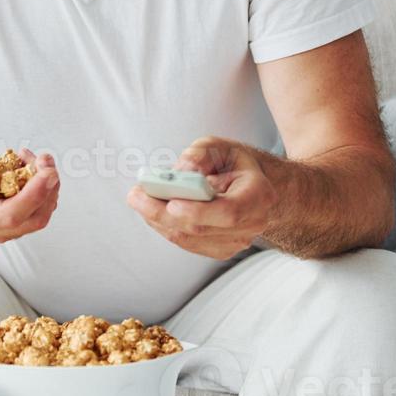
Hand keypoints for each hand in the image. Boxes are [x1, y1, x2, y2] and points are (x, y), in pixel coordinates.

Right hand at [0, 136, 59, 244]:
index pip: (10, 216)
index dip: (34, 196)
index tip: (46, 173)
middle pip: (31, 219)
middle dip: (47, 189)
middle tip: (45, 160)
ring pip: (38, 214)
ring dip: (46, 185)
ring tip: (33, 158)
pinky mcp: (11, 219)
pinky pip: (36, 208)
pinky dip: (42, 186)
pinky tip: (29, 166)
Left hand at [126, 135, 276, 260]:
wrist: (252, 186)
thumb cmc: (234, 163)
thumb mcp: (220, 146)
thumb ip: (200, 154)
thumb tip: (180, 172)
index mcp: (258, 195)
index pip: (229, 212)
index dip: (199, 211)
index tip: (172, 203)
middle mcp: (252, 223)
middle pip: (202, 228)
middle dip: (163, 213)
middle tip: (137, 195)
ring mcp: (237, 241)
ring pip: (190, 239)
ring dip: (158, 220)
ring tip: (139, 199)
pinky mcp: (221, 249)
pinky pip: (187, 243)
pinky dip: (165, 227)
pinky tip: (152, 211)